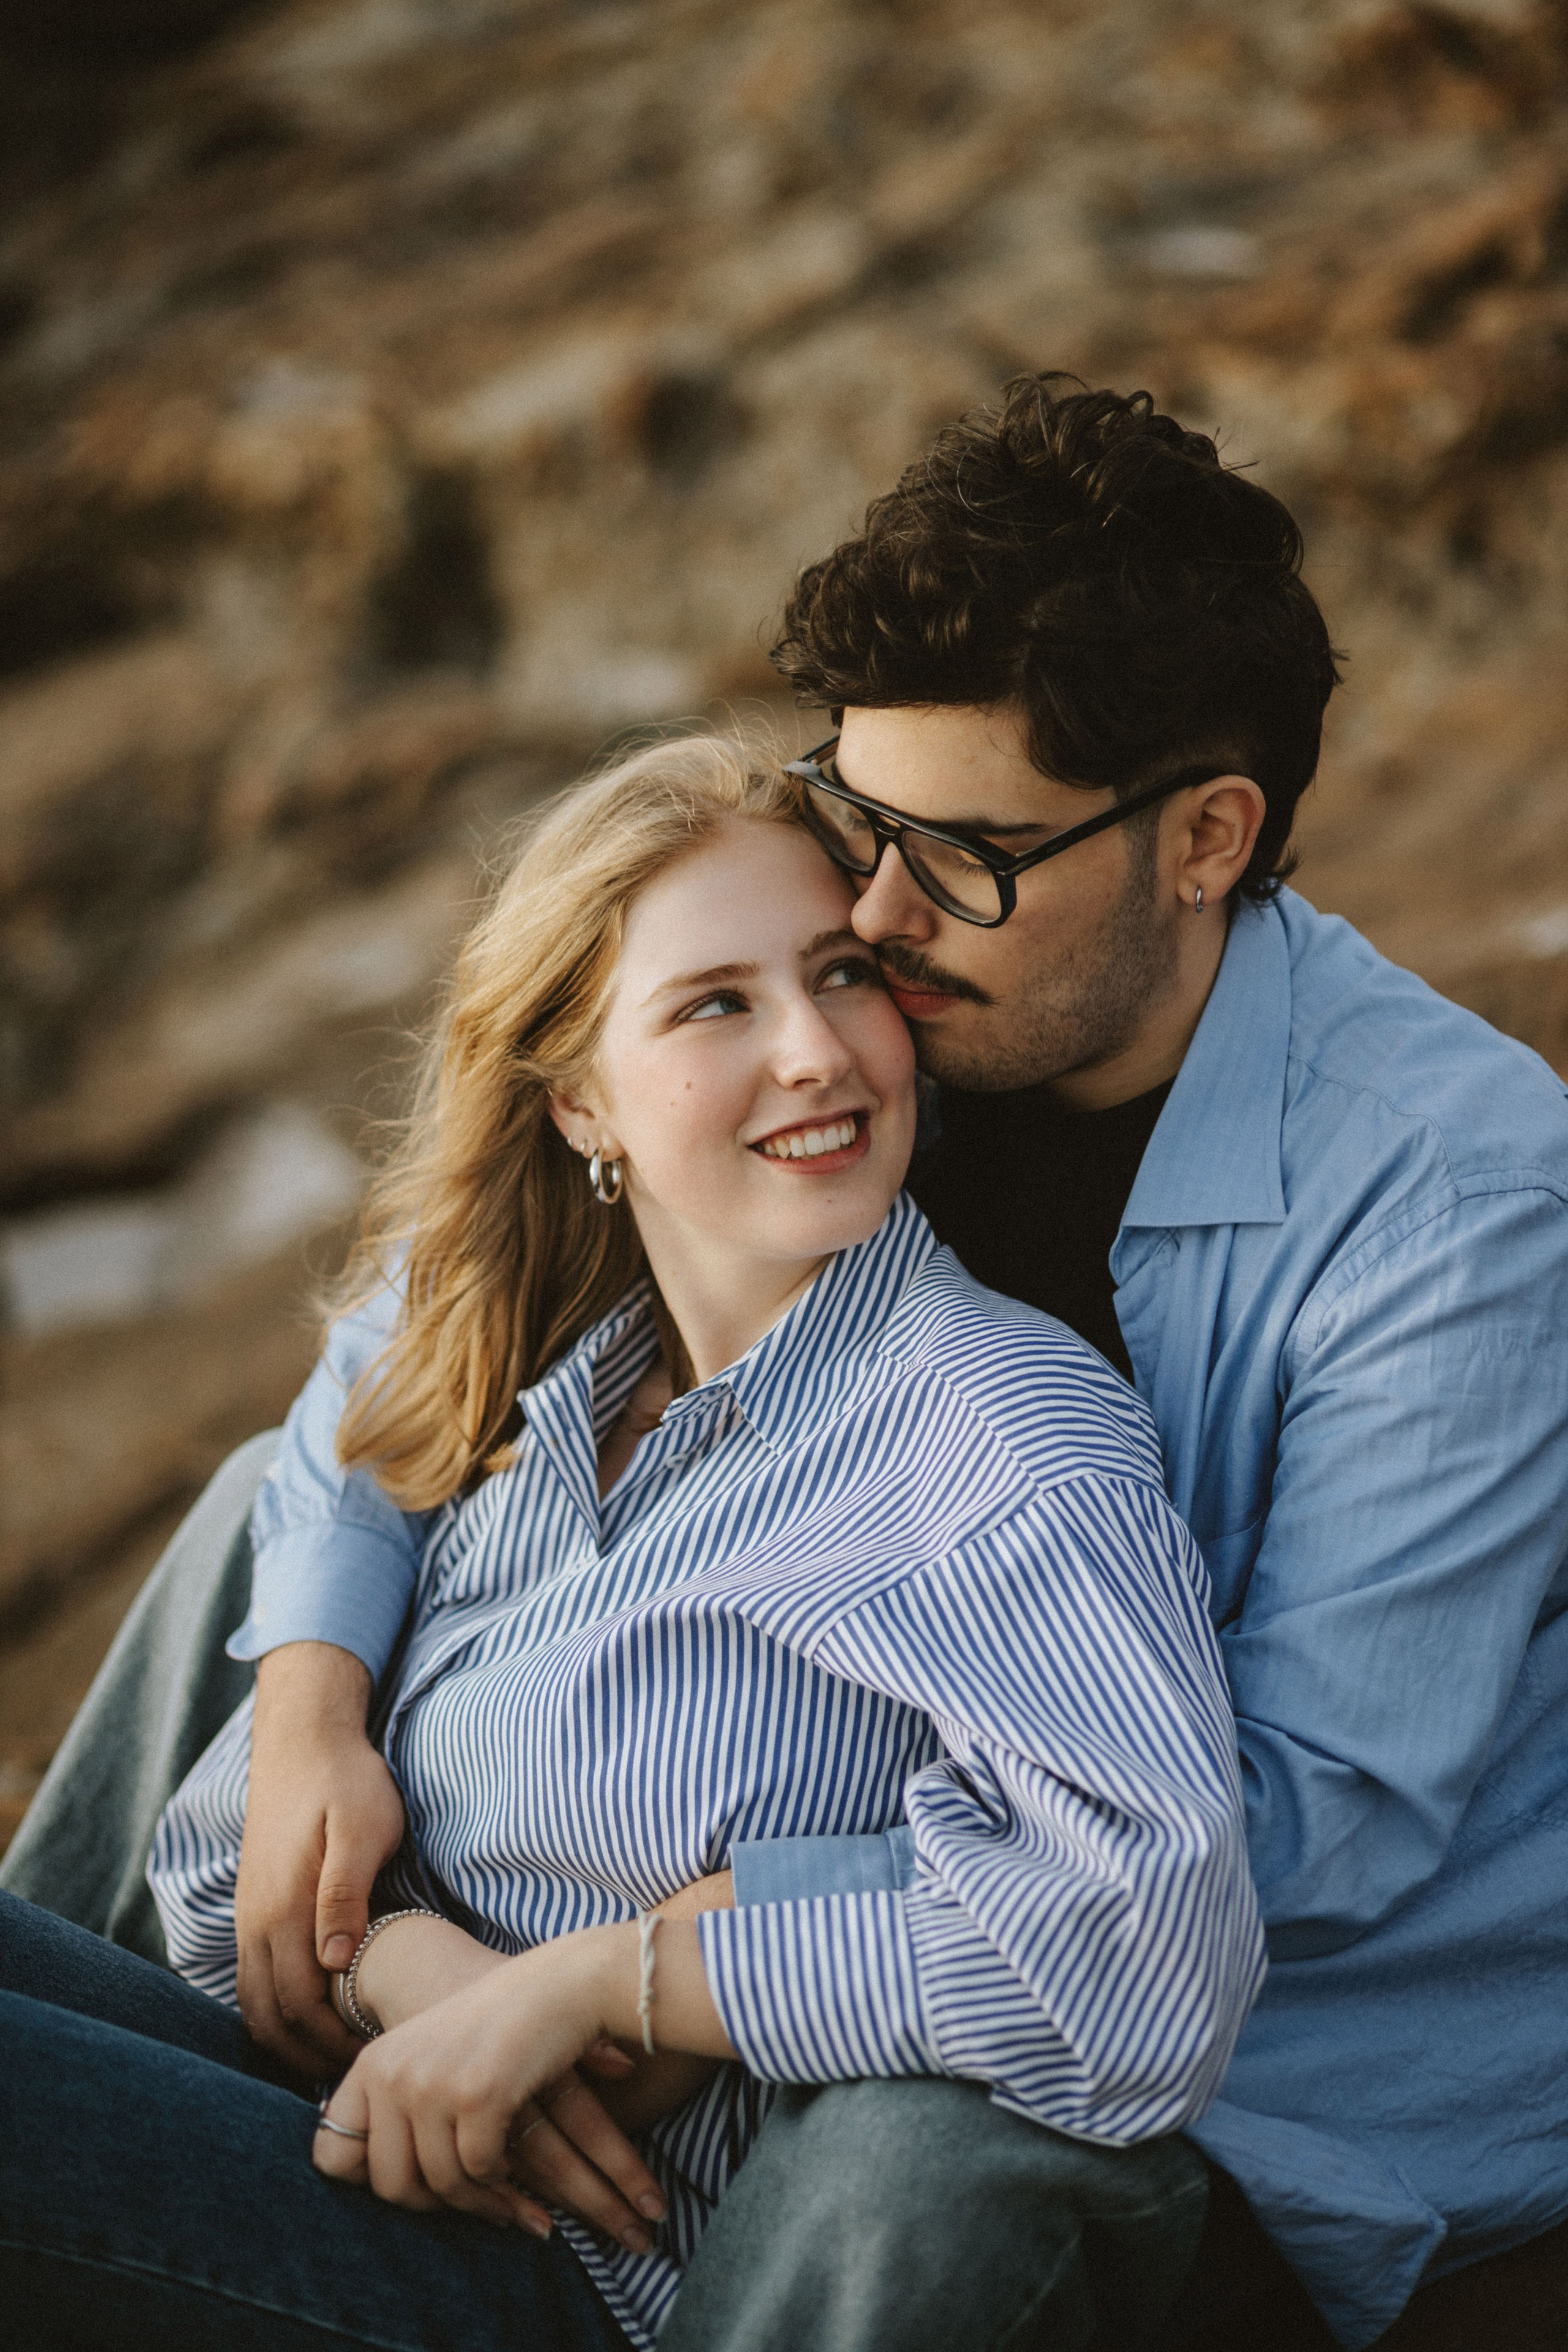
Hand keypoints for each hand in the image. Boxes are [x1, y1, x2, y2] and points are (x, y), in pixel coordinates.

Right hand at [235, 1643, 404, 2073]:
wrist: (303, 1738)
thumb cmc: (347, 1782)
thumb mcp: (363, 1829)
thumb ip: (346, 1895)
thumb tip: (334, 1965)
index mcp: (284, 1912)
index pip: (301, 2009)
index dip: (336, 2045)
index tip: (379, 2061)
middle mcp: (256, 1923)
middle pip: (272, 2021)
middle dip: (311, 2058)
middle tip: (363, 2075)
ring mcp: (249, 1918)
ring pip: (255, 2006)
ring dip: (289, 2042)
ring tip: (338, 2061)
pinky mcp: (253, 1909)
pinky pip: (252, 1980)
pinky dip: (275, 2014)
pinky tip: (312, 2022)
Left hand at [313, 1917, 735, 2233]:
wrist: (559, 1985)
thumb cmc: (498, 2030)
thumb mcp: (428, 2057)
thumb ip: (395, 2108)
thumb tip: (376, 2185)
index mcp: (371, 2064)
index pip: (330, 2157)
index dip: (367, 2181)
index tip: (412, 2179)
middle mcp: (390, 2073)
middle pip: (389, 2186)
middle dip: (434, 2205)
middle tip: (467, 2200)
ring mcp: (431, 2083)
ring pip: (442, 2185)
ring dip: (478, 2200)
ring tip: (501, 2198)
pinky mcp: (475, 2094)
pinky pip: (481, 2172)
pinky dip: (502, 2181)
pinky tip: (516, 2169)